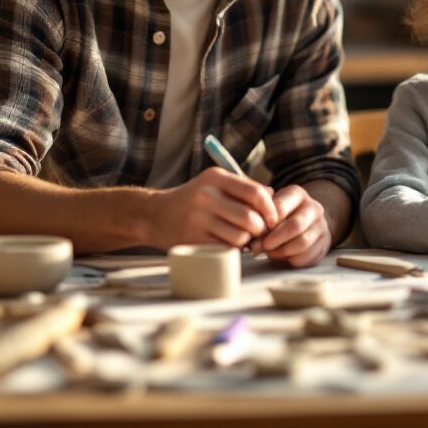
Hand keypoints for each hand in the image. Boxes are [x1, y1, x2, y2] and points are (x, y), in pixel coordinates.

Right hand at [153, 167, 278, 248]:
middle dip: (260, 230)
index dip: (270, 209)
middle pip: (250, 218)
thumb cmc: (192, 200)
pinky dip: (232, 250)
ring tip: (239, 238)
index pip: (256, 193)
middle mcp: (206, 195)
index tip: (272, 219)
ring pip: (240, 237)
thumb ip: (243, 188)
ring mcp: (197, 218)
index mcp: (216, 178)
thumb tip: (274, 197)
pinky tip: (226, 244)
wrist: (153, 215)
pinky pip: (226, 249)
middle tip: (257, 233)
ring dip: (245, 242)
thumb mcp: (214, 184)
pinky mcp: (192, 239)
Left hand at [258, 185, 329, 266]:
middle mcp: (313, 207)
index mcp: (297, 194)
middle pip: (295, 225)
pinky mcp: (324, 243)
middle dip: (274, 239)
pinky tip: (283, 257)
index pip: (281, 207)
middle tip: (260, 246)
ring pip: (302, 242)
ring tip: (270, 253)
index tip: (256, 230)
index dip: (267, 221)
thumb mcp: (270, 210)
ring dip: (282, 251)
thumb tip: (252, 241)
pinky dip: (292, 260)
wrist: (306, 224)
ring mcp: (321, 225)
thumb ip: (260, 219)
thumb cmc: (280, 218)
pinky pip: (308, 256)